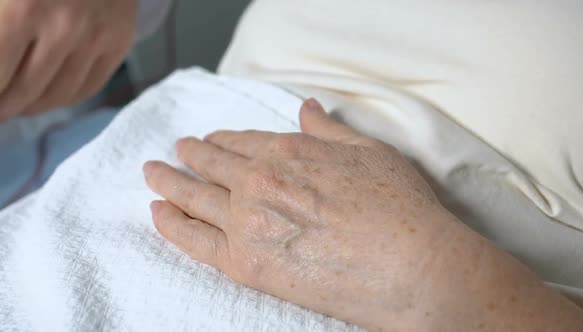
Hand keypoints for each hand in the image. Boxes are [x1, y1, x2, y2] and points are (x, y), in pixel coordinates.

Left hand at [0, 0, 135, 121]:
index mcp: (21, 10)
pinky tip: (48, 94)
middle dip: (5, 107)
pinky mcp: (119, 42)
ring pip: (58, 95)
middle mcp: (62, 29)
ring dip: (32, 107)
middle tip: (0, 111)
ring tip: (19, 105)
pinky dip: (65, 99)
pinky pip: (89, 87)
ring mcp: (95, 38)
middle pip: (24, 91)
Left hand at [144, 99, 582, 330]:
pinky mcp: (243, 262)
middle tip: (174, 152)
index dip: (223, 139)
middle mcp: (260, 179)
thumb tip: (306, 108)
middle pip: (212, 163)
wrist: (409, 264)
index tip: (210, 140)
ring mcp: (247, 220)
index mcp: (289, 151)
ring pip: (194, 195)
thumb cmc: (400, 207)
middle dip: (190, 155)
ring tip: (152, 174)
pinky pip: (192, 238)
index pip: (243, 141)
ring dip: (169, 181)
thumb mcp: (369, 152)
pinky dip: (170, 222)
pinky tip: (156, 211)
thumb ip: (328, 130)